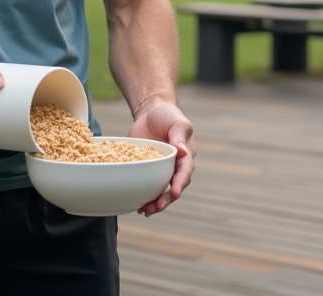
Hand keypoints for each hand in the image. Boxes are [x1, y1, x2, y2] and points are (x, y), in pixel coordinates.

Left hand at [128, 101, 193, 215]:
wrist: (151, 112)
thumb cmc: (168, 116)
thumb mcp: (177, 123)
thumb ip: (179, 136)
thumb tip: (183, 151)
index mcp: (186, 156)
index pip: (185, 172)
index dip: (179, 183)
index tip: (174, 193)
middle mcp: (175, 166)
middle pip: (173, 186)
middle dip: (166, 199)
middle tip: (157, 207)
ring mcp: (161, 169)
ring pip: (160, 190)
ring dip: (155, 202)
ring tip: (145, 211)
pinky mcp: (147, 169)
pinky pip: (147, 185)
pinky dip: (144, 195)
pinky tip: (137, 204)